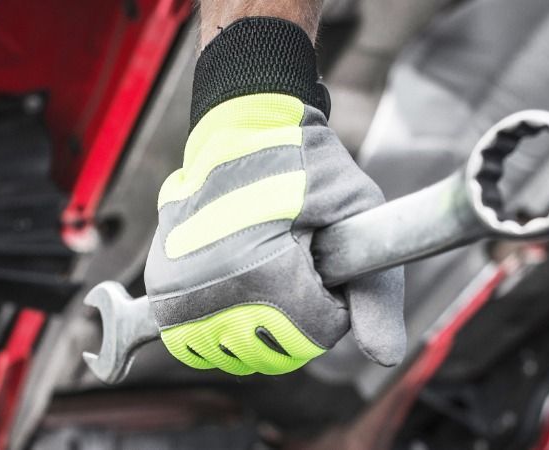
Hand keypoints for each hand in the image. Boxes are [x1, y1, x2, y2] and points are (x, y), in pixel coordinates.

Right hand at [143, 17, 404, 375]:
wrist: (242, 126)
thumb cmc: (304, 161)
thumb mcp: (357, 209)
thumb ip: (377, 291)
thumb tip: (387, 357)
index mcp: (262, 272)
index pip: (316, 334)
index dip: (333, 300)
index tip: (326, 260)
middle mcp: (210, 289)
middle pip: (275, 351)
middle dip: (299, 315)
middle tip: (297, 260)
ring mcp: (177, 292)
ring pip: (237, 353)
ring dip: (261, 325)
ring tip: (268, 269)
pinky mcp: (160, 288)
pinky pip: (198, 342)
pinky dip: (223, 327)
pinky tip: (240, 289)